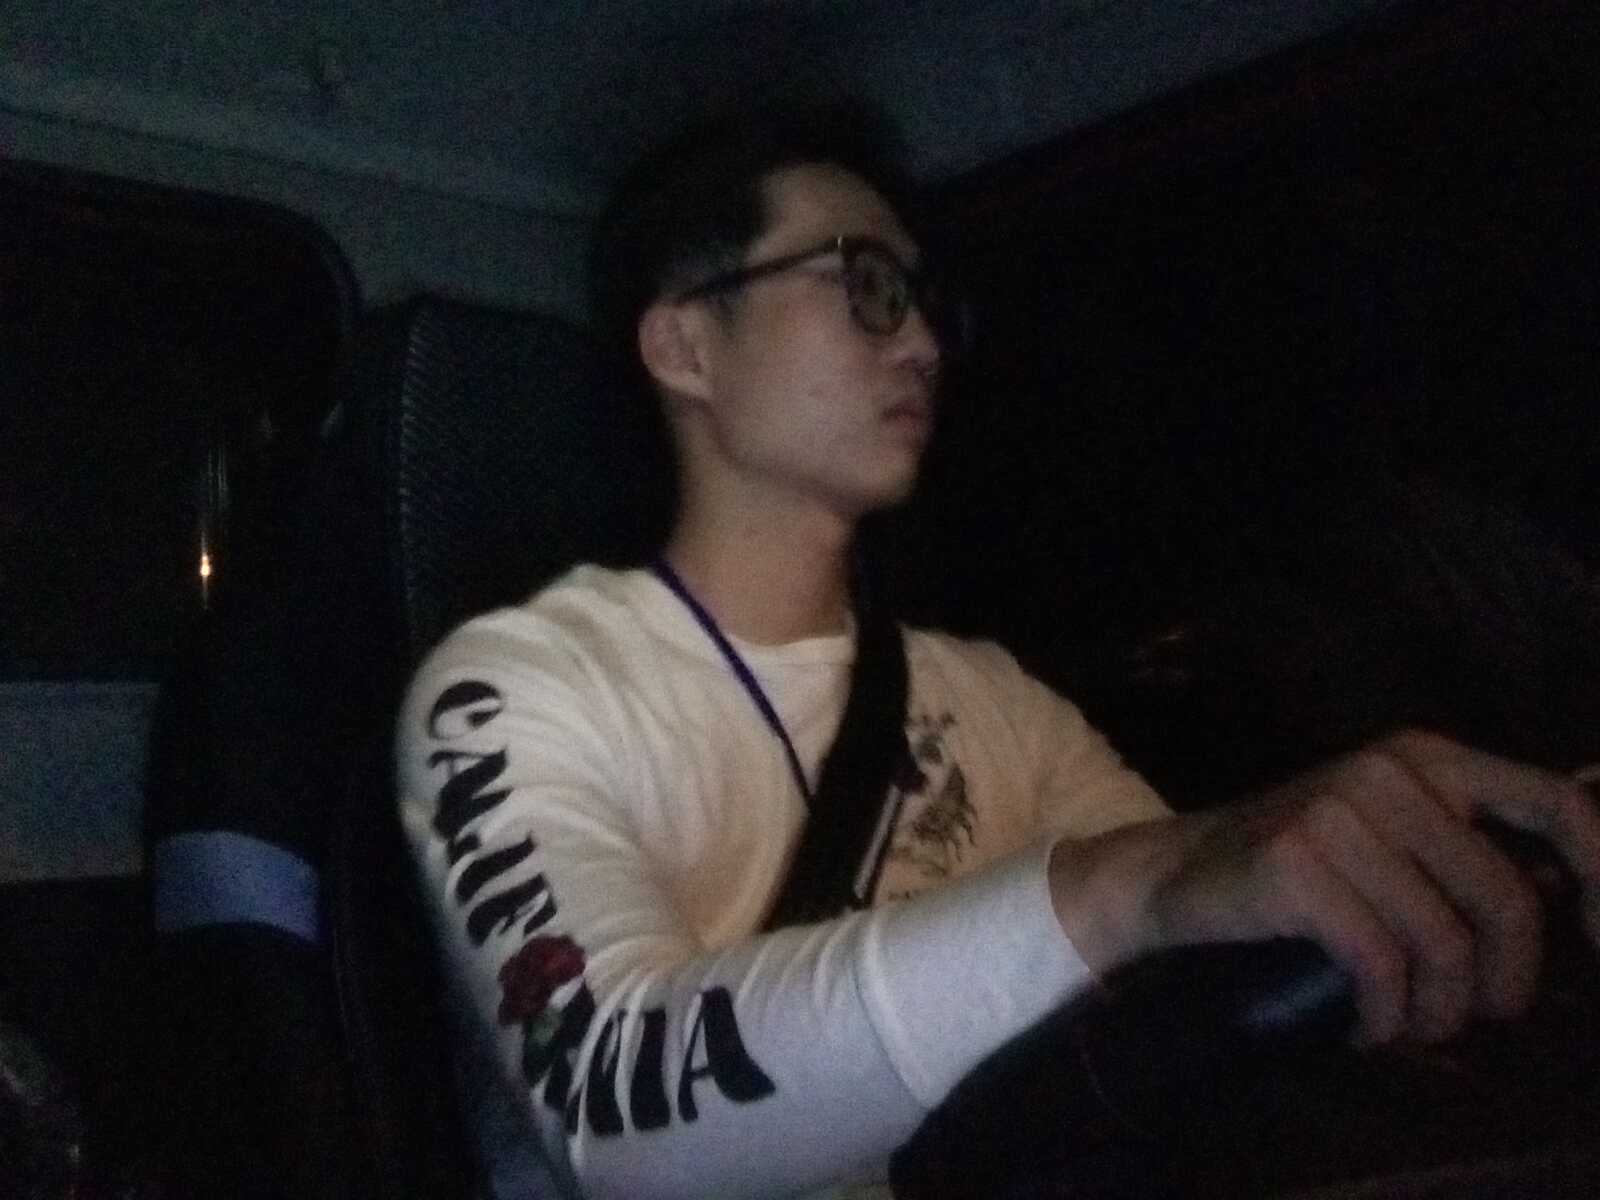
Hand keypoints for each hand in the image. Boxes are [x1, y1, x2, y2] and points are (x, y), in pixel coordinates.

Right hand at [1050, 730, 1599, 1045]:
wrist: (1173, 872)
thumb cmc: (1296, 867)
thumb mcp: (1388, 833)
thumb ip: (1465, 848)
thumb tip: (1573, 900)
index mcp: (1425, 757)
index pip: (1559, 805)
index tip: (1597, 947)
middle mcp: (1386, 772)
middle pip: (1506, 900)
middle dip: (1502, 984)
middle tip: (1473, 1017)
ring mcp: (1337, 814)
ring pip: (1443, 944)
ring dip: (1435, 1014)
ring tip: (1407, 1027)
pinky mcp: (1295, 866)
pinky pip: (1379, 964)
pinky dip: (1380, 1015)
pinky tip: (1362, 1027)